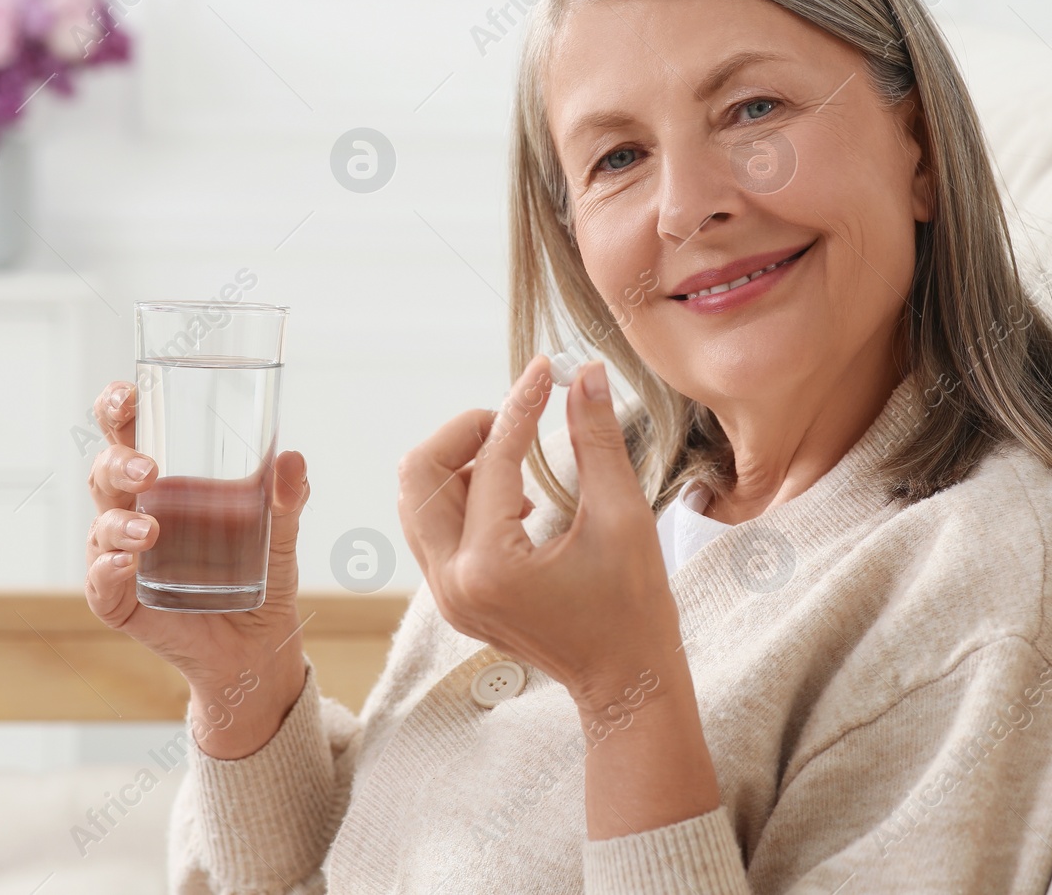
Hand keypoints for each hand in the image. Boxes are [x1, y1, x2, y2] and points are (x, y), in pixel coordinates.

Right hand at [84, 380, 309, 757]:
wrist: (260, 648)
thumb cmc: (261, 577)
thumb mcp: (280, 534)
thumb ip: (287, 498)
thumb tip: (292, 459)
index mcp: (166, 486)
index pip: (130, 436)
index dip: (118, 409)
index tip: (127, 392)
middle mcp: (136, 514)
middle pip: (105, 473)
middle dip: (118, 463)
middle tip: (148, 469)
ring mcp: (123, 558)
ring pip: (102, 527)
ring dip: (119, 524)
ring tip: (150, 533)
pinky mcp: (123, 603)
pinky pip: (101, 583)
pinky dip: (107, 570)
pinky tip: (124, 564)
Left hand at [396, 355, 683, 712]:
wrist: (625, 680)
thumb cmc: (633, 608)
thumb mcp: (621, 517)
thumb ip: (597, 440)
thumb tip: (584, 374)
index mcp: (490, 567)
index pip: (493, 461)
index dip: (522, 406)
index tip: (546, 371)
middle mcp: (452, 583)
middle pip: (419, 474)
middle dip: (466, 431)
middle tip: (516, 417)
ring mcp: (446, 595)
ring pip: (418, 500)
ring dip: (460, 463)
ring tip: (518, 459)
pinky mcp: (452, 598)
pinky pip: (433, 527)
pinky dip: (462, 496)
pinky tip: (516, 498)